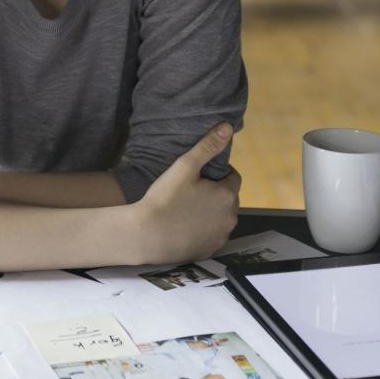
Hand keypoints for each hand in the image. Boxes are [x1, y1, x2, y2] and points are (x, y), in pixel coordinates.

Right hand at [134, 125, 240, 263]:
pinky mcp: (209, 251)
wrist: (146, 235)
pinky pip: (212, 236)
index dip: (218, 174)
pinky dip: (204, 230)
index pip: (232, 178)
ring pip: (221, 218)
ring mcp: (220, 237)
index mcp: (227, 195)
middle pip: (228, 199)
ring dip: (211, 212)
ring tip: (187, 207)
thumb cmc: (165, 198)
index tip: (200, 175)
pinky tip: (186, 225)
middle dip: (215, 193)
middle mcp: (230, 218)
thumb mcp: (185, 166)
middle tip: (191, 190)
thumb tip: (227, 127)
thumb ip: (207, 146)